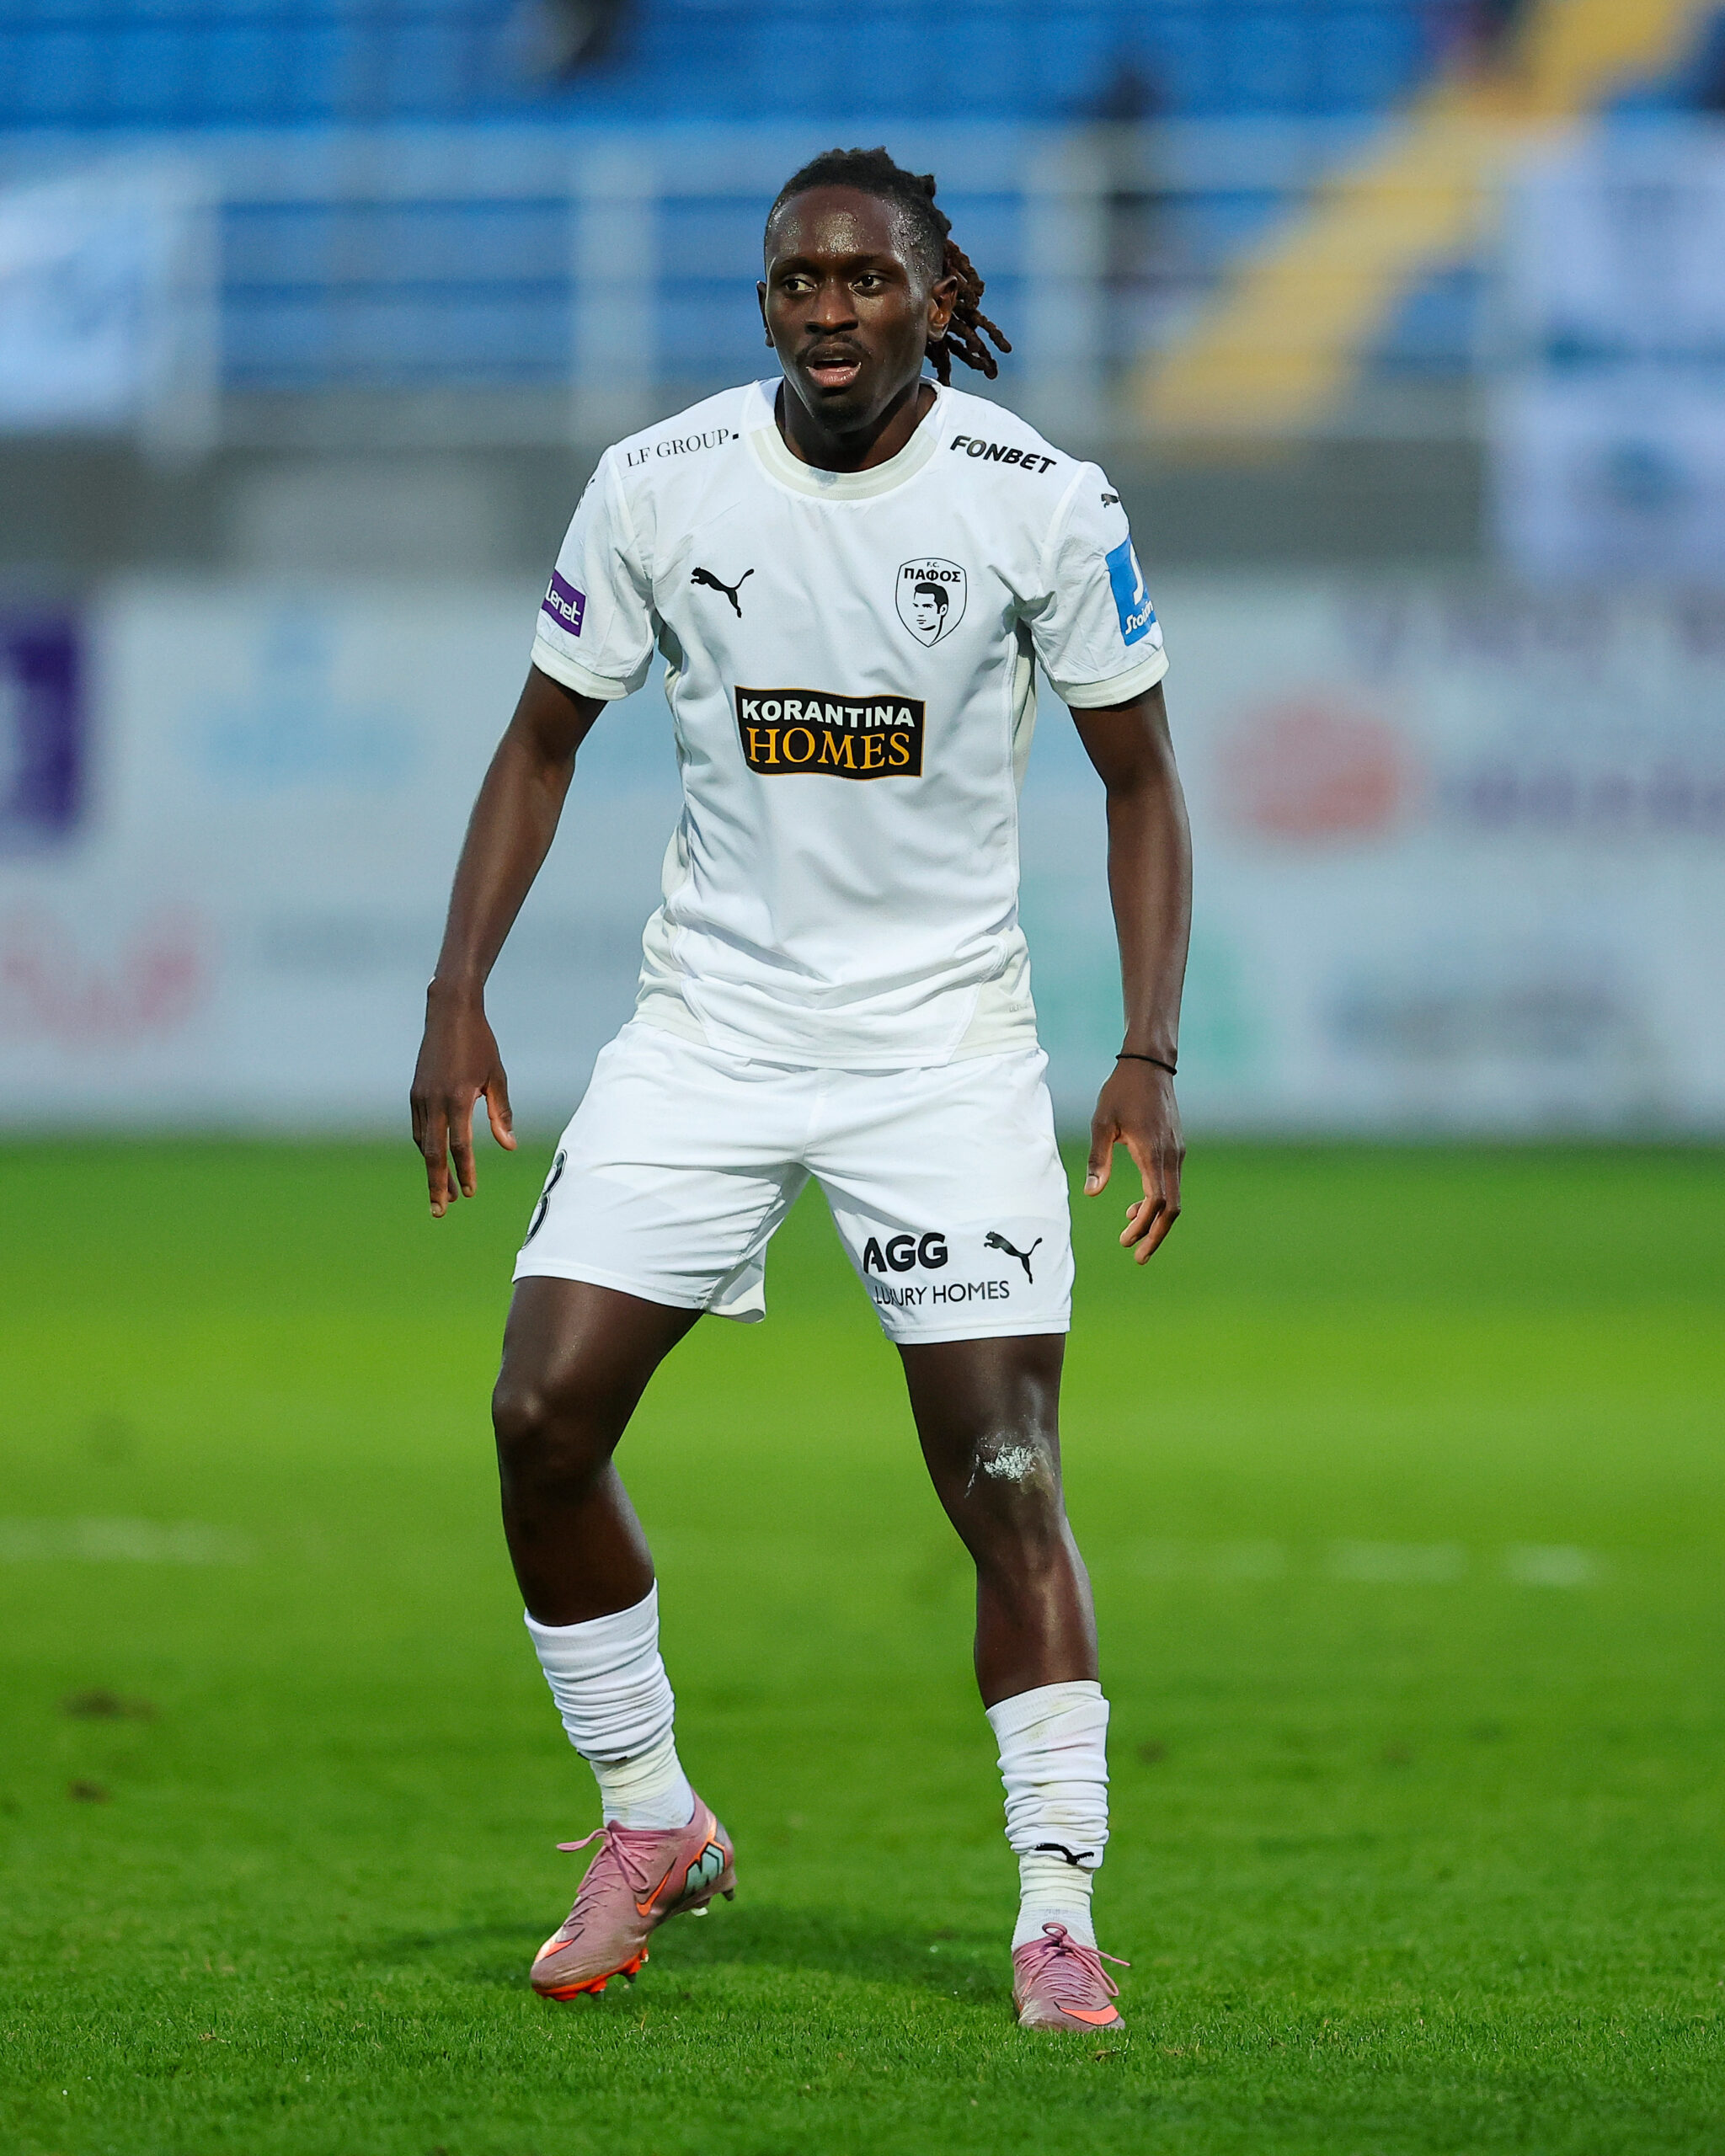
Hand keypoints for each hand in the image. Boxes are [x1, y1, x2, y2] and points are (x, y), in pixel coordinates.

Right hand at [409, 982, 515, 1216]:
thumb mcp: (497, 1077)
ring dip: (432, 1169)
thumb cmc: (480, 1044)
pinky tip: (436, 1160)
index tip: (469, 1193)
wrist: (449, 1013)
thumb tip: (509, 1147)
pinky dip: (427, 1148)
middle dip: (436, 1183)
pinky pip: (419, 1129)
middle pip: (433, 1153)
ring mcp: (419, 1097)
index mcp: (457, 1098)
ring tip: (442, 1192)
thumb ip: (500, 1114)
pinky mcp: (414, 1093)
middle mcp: (433, 1101)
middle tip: (441, 1211)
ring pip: (423, 1143)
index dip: (465, 1171)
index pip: (460, 1146)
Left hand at [1084, 1061, 1182, 1263]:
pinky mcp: (1176, 1147)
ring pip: (1173, 1197)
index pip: (1156, 1203)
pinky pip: (1170, 1183)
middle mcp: (1171, 1157)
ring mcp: (1177, 1152)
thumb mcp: (1102, 1123)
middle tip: (1138, 1256)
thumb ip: (1098, 1159)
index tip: (1126, 1242)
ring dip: (1154, 1218)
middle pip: (1172, 1208)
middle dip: (1155, 1235)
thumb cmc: (1122, 1092)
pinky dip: (1157, 1200)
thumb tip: (1091, 1192)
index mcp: (1153, 1154)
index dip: (1143, 1226)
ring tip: (1130, 1231)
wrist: (1150, 1065)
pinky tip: (1135, 1204)